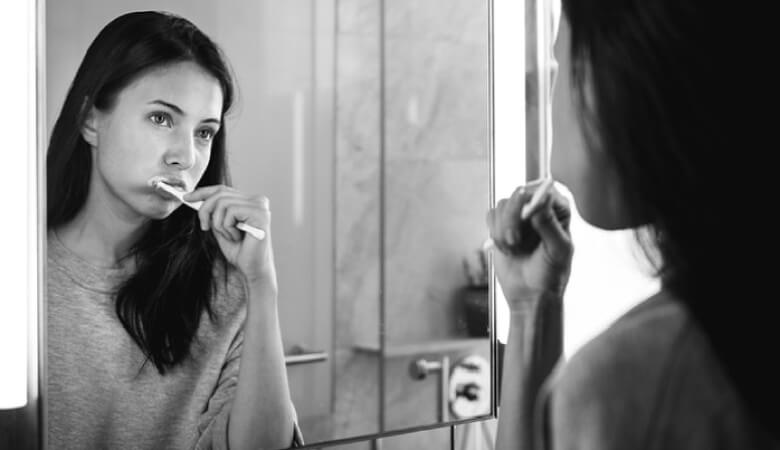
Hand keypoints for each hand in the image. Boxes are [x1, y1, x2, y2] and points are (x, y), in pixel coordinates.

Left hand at [184, 186, 276, 291]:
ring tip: (229, 236)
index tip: (186, 198)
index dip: (202, 192)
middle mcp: (257, 200)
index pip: (223, 189)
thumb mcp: (221, 228)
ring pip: (223, 203)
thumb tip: (196, 198)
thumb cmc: (240, 251)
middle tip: (204, 227)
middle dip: (206, 211)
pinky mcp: (260, 214)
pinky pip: (231, 212)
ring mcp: (260, 206)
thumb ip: (214, 213)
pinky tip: (237, 238)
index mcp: (250, 201)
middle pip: (220, 194)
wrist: (252, 269)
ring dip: (219, 224)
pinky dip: (228, 228)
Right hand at [486, 183, 572, 312]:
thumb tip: (542, 200)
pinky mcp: (502, 223)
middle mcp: (539, 208)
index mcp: (558, 210)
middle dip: (513, 219)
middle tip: (515, 241)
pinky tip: (507, 249)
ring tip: (514, 249)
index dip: (531, 200)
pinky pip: (491, 216)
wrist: (530, 295)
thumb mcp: (557, 251)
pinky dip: (496, 234)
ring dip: (504, 231)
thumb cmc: (550, 275)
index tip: (527, 217)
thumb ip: (549, 224)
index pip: (543, 189)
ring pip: (502, 206)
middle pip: (518, 194)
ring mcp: (519, 215)